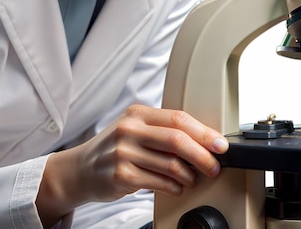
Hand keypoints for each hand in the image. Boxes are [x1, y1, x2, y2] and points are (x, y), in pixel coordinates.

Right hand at [36, 105, 228, 224]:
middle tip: (214, 166)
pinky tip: (177, 187)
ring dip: (189, 175)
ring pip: (170, 164)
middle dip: (202, 155)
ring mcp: (123, 152)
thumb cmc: (114, 148)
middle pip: (176, 140)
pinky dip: (174, 187)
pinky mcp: (121, 176)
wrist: (80, 170)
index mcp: (137, 113)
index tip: (220, 144)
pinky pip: (158, 182)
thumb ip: (161, 130)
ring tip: (193, 179)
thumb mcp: (134, 128)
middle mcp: (129, 129)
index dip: (203, 132)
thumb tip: (202, 140)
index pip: (177, 118)